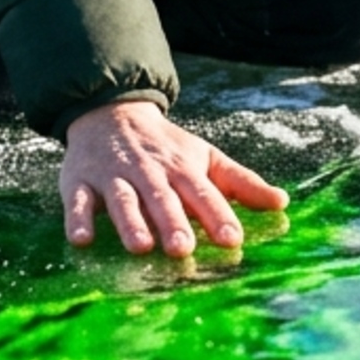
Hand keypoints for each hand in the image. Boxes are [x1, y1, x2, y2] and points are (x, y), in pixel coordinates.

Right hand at [60, 101, 287, 257]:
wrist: (110, 111)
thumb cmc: (166, 146)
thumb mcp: (204, 156)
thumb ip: (240, 182)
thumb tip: (283, 202)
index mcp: (181, 169)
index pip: (202, 192)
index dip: (217, 215)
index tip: (232, 240)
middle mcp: (148, 172)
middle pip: (162, 198)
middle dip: (172, 222)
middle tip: (182, 249)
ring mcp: (113, 176)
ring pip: (122, 199)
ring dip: (130, 222)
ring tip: (140, 247)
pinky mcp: (80, 181)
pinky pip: (77, 201)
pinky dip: (77, 219)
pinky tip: (81, 240)